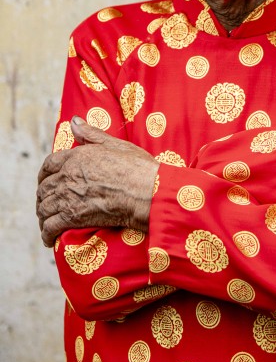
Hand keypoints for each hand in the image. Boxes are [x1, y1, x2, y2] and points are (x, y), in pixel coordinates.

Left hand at [36, 117, 159, 246]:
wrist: (146, 191)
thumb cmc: (136, 167)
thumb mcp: (114, 144)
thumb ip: (90, 133)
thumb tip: (73, 121)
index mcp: (76, 157)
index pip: (49, 164)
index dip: (44, 174)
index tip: (45, 180)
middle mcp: (67, 176)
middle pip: (44, 188)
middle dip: (43, 196)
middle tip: (47, 203)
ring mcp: (68, 197)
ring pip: (44, 208)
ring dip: (43, 216)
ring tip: (47, 221)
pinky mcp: (72, 217)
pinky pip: (50, 227)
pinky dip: (47, 234)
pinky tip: (49, 239)